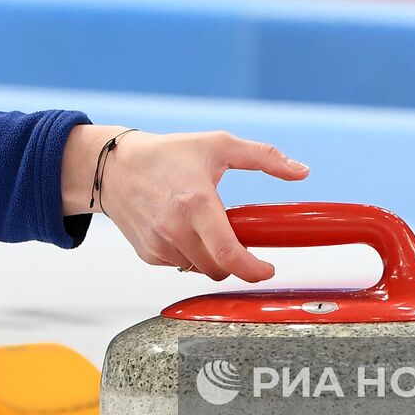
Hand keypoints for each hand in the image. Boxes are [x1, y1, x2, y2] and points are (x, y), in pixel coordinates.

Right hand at [66, 128, 309, 282]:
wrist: (114, 167)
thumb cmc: (166, 154)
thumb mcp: (218, 145)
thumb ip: (264, 157)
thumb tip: (301, 171)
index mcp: (197, 203)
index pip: (228, 254)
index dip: (253, 269)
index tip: (267, 268)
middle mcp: (175, 228)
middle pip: (217, 268)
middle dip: (234, 262)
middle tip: (239, 243)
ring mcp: (158, 244)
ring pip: (198, 269)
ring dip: (210, 257)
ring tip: (205, 228)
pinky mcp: (147, 253)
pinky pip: (178, 265)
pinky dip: (188, 254)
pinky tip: (182, 230)